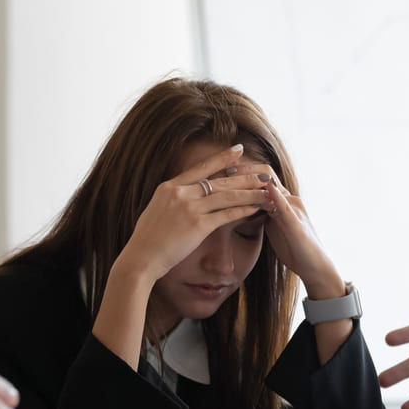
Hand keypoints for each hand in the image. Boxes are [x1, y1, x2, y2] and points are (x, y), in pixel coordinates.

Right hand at [115, 144, 268, 281]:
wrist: (140, 258)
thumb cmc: (146, 241)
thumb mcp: (156, 211)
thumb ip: (171, 201)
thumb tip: (178, 197)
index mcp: (169, 187)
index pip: (201, 168)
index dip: (222, 158)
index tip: (239, 150)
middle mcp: (180, 193)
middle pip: (219, 180)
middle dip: (245, 176)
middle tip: (264, 172)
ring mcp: (189, 208)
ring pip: (227, 196)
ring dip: (250, 193)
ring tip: (267, 190)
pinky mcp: (198, 225)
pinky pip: (226, 214)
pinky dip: (243, 210)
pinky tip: (256, 208)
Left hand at [236, 163, 343, 297]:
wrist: (316, 267)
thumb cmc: (295, 249)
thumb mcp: (275, 228)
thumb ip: (264, 214)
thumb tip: (246, 207)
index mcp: (283, 201)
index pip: (263, 177)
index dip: (244, 171)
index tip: (223, 167)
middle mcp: (290, 200)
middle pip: (267, 176)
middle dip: (244, 170)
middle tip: (224, 166)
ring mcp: (294, 211)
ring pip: (274, 188)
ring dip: (253, 179)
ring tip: (234, 173)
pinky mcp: (297, 225)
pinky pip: (285, 208)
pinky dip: (275, 197)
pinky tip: (265, 190)